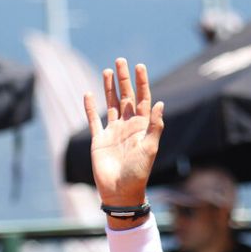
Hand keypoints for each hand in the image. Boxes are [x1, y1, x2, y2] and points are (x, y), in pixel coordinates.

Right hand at [84, 58, 163, 207]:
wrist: (121, 191)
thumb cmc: (139, 172)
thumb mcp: (150, 148)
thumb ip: (155, 126)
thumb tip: (160, 103)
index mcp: (143, 128)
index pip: (144, 100)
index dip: (142, 83)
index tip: (140, 66)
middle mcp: (128, 127)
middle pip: (127, 97)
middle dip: (124, 80)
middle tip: (121, 60)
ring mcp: (113, 132)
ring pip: (111, 104)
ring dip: (109, 88)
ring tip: (108, 70)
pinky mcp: (99, 139)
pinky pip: (94, 119)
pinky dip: (90, 107)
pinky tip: (89, 93)